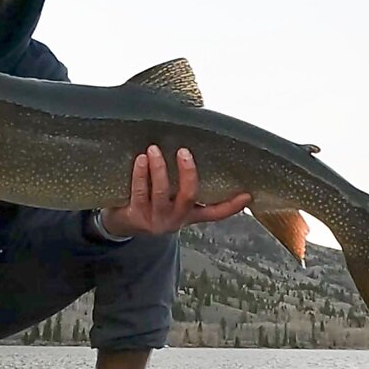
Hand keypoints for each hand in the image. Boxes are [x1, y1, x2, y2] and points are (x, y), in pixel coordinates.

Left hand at [100, 145, 250, 237]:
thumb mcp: (170, 198)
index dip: (232, 205)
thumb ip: (181, 182)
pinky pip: (139, 192)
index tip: (248, 194)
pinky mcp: (135, 216)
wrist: (121, 224)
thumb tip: (191, 143)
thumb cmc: (150, 202)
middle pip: (188, 197)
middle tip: (184, 152)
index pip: (215, 213)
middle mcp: (175, 219)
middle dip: (188, 174)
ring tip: (154, 149)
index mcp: (188, 214)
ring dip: (158, 170)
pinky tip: (140, 160)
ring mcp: (155, 219)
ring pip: (160, 193)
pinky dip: (140, 175)